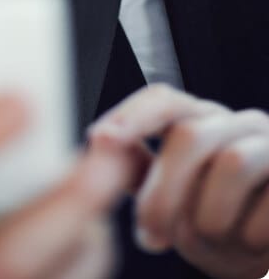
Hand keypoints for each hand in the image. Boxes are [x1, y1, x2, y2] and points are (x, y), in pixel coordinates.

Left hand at [89, 84, 268, 278]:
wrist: (268, 251)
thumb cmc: (224, 222)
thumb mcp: (177, 196)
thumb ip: (141, 168)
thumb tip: (101, 145)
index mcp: (203, 120)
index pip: (163, 99)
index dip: (131, 114)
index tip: (99, 139)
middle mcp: (240, 122)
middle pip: (190, 134)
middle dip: (164, 191)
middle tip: (149, 237)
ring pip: (232, 163)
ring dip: (211, 217)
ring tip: (211, 242)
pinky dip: (250, 235)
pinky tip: (251, 246)